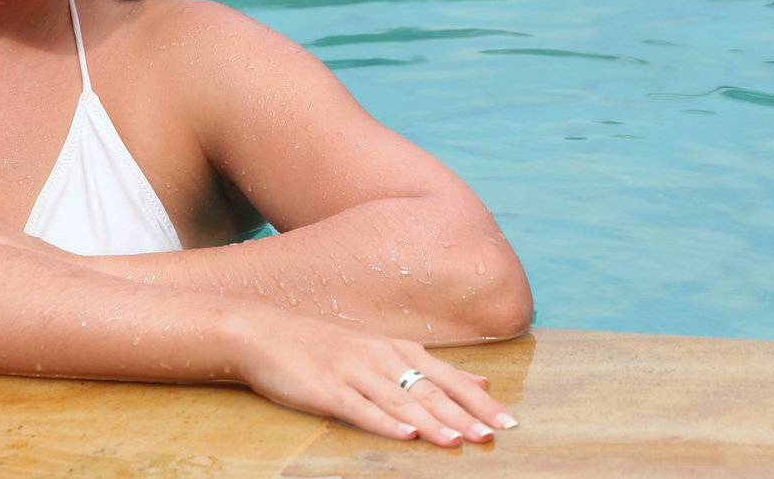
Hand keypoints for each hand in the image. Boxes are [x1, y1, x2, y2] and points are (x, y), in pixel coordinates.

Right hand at [228, 308, 517, 446]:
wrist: (265, 332)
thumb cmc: (325, 347)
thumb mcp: (382, 351)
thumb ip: (430, 369)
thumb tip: (480, 381)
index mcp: (397, 349)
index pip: (447, 377)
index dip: (478, 400)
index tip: (509, 421)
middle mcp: (380, 357)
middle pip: (430, 389)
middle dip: (465, 414)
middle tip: (494, 435)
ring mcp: (353, 372)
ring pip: (400, 400)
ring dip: (432, 422)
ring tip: (459, 440)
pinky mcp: (327, 388)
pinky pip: (360, 408)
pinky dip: (384, 422)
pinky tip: (405, 434)